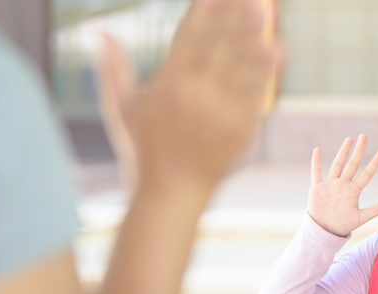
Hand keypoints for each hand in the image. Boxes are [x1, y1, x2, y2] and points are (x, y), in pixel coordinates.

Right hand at [98, 0, 283, 189]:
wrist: (172, 191)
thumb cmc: (142, 148)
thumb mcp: (120, 108)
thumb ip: (112, 67)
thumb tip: (100, 30)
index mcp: (168, 86)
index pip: (191, 38)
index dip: (206, 11)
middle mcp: (197, 96)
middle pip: (220, 46)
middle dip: (234, 16)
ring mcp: (221, 114)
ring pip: (242, 67)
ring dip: (254, 36)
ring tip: (265, 11)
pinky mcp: (241, 130)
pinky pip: (256, 94)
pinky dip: (266, 70)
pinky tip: (276, 49)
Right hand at [308, 134, 377, 236]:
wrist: (324, 231)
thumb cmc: (342, 225)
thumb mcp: (360, 218)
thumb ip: (375, 210)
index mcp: (354, 191)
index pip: (367, 174)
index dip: (374, 163)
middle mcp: (343, 184)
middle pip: (352, 164)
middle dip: (359, 151)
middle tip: (364, 136)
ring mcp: (330, 184)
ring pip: (337, 164)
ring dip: (343, 152)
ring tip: (349, 139)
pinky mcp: (317, 188)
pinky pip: (316, 172)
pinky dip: (316, 161)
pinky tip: (318, 150)